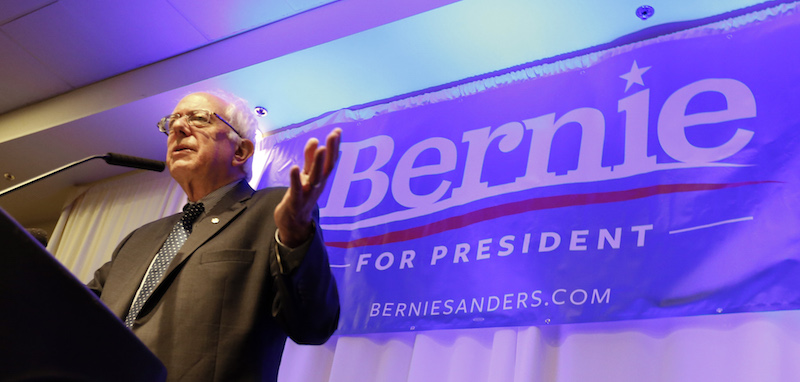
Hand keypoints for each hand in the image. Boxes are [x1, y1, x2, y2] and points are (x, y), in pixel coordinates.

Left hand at [274, 128, 340, 247]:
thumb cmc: (301, 196)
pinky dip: (296, 179)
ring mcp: (307, 194)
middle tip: (334, 135)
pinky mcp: (295, 202)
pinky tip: (295, 167)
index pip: (330, 160)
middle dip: (330, 151)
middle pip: (327, 167)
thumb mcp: (307, 176)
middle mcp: (317, 185)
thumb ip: (310, 158)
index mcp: (321, 178)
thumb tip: (315, 139)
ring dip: (318, 163)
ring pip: (315, 178)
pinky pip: (296, 189)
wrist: (293, 223)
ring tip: (321, 148)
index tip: (338, 130)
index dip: (334, 146)